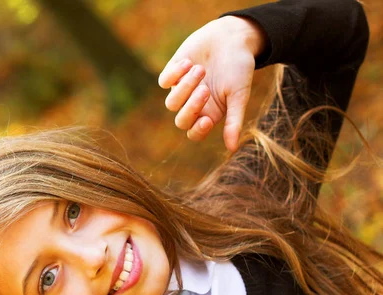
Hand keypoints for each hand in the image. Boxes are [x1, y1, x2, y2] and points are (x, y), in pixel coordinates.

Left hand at [158, 16, 266, 151]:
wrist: (233, 36)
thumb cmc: (240, 67)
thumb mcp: (239, 95)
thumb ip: (234, 121)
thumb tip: (232, 149)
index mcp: (209, 113)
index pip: (195, 133)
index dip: (197, 130)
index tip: (207, 119)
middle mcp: (194, 105)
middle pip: (181, 121)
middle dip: (191, 106)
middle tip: (205, 88)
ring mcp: (181, 89)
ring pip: (171, 103)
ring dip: (185, 87)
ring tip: (201, 69)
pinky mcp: (173, 72)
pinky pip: (164, 82)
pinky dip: (175, 73)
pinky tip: (190, 61)